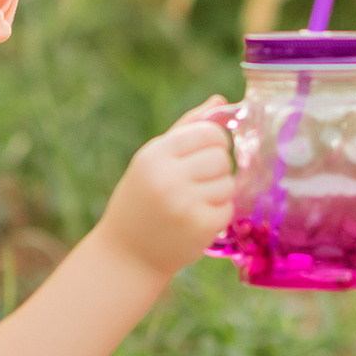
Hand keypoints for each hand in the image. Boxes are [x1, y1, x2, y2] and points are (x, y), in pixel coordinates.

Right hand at [90, 96, 235, 279]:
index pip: (208, 133)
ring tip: (193, 203)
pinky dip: (218, 215)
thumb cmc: (141, 201)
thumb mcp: (153, 161)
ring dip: (218, 193)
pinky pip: (228, 208)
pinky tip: (196, 220)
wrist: (127, 254)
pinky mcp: (200, 227)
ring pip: (228, 183)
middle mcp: (168, 177)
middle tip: (196, 184)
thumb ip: (186, 129)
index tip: (206, 155)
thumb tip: (219, 101)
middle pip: (221, 158)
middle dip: (215, 170)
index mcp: (155, 154)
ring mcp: (185, 203)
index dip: (214, 143)